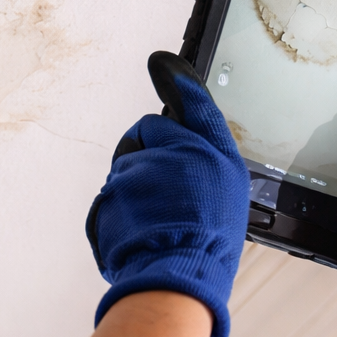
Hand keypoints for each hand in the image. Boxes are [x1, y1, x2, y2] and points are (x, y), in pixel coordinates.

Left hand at [86, 54, 248, 336]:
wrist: (177, 275)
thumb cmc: (207, 240)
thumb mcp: (225, 191)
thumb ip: (203, 153)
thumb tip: (177, 130)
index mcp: (214, 154)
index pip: (193, 104)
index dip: (178, 80)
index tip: (161, 61)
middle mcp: (179, 153)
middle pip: (148, 131)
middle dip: (149, 152)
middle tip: (167, 191)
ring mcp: (143, 170)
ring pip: (127, 162)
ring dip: (134, 183)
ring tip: (156, 216)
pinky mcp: (115, 189)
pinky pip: (111, 189)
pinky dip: (120, 205)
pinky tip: (139, 225)